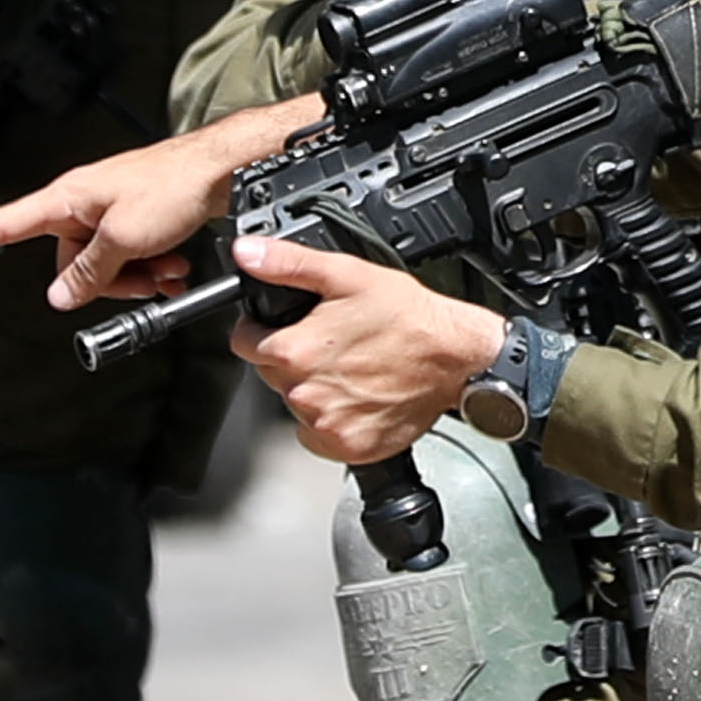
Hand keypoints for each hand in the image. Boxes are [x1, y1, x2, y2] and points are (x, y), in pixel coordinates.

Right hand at [0, 97, 313, 306]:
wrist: (224, 170)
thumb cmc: (174, 184)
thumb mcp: (125, 238)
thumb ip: (88, 270)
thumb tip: (60, 294)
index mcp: (66, 199)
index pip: (3, 224)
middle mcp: (83, 204)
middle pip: (69, 262)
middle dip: (105, 281)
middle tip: (139, 279)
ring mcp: (112, 212)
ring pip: (105, 265)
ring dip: (136, 276)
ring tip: (166, 270)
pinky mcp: (139, 219)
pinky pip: (131, 256)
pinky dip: (152, 267)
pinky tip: (175, 268)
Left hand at [231, 231, 499, 463]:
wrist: (457, 357)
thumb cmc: (409, 317)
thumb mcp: (347, 274)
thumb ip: (288, 264)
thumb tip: (247, 253)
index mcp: (294, 351)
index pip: (244, 344)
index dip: (262, 331)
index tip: (290, 327)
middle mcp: (304, 394)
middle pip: (272, 374)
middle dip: (294, 359)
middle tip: (334, 343)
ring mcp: (327, 424)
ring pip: (297, 404)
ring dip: (314, 389)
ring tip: (352, 368)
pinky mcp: (349, 447)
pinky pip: (320, 435)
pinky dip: (333, 419)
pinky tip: (358, 397)